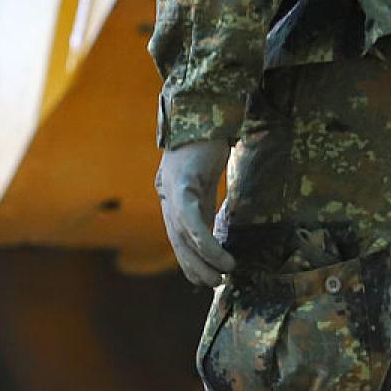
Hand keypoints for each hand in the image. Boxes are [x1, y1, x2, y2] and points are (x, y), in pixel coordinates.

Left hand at [156, 139, 236, 287]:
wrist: (208, 106)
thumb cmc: (210, 139)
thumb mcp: (204, 175)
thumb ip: (202, 197)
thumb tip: (209, 226)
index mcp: (172, 194)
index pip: (177, 234)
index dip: (189, 259)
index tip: (205, 277)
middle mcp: (167, 193)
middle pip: (176, 240)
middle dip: (194, 267)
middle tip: (214, 283)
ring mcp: (172, 187)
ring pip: (183, 236)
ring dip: (203, 260)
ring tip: (223, 274)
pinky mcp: (182, 181)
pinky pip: (190, 220)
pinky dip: (204, 242)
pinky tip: (219, 256)